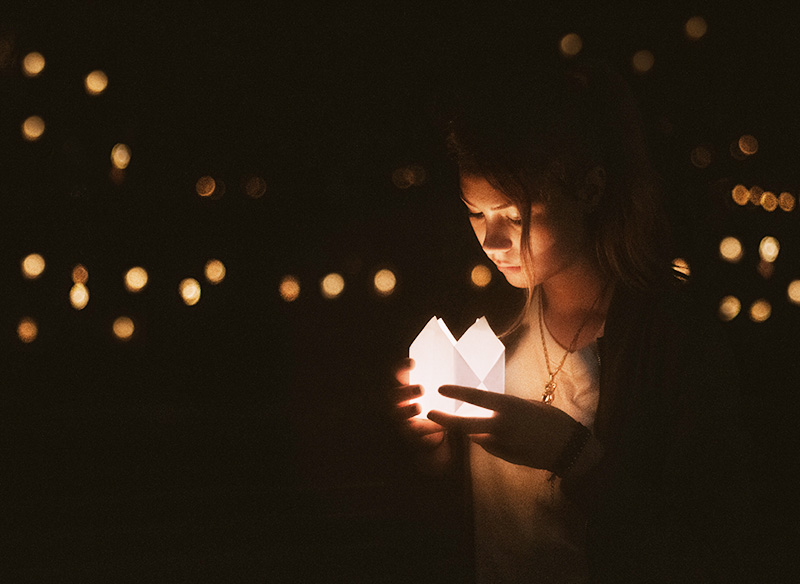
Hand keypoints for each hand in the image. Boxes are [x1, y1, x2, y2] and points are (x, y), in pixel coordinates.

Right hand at [390, 358, 445, 449]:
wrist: (439, 426)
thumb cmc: (438, 398)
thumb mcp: (438, 383)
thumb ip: (442, 371)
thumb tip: (459, 350)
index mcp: (402, 384)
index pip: (396, 373)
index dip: (401, 367)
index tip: (413, 362)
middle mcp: (398, 401)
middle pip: (393, 395)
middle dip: (404, 392)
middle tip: (421, 389)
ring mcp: (401, 418)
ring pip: (397, 415)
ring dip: (406, 411)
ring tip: (418, 407)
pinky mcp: (411, 433)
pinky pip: (414, 432)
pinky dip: (426, 429)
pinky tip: (438, 427)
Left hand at [427, 385, 581, 470]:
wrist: (568, 447)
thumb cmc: (551, 419)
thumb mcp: (526, 405)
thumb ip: (503, 408)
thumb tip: (485, 411)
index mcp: (509, 407)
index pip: (476, 398)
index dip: (456, 392)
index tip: (440, 388)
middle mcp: (502, 426)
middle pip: (465, 424)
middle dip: (445, 419)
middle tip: (429, 413)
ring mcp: (503, 444)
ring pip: (478, 437)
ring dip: (477, 431)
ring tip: (501, 425)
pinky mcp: (505, 457)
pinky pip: (490, 446)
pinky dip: (491, 441)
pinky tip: (510, 438)